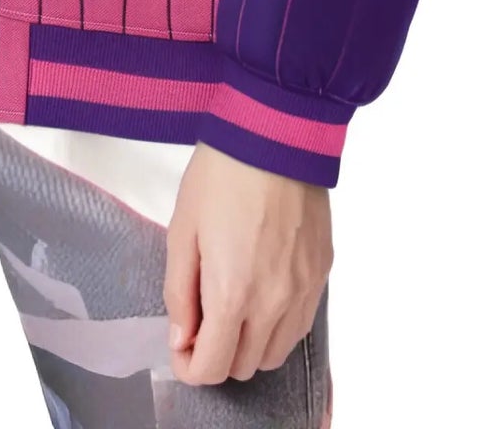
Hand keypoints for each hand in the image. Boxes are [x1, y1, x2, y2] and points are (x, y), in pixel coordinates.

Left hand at [163, 141, 332, 383]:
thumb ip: (179, 293)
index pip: (213, 368)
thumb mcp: (182, 230)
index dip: (190, 367)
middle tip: (203, 322)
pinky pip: (301, 324)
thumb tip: (181, 337)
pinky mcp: (321, 274)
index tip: (181, 347)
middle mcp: (274, 303)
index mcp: (232, 293)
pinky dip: (279, 325)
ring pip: (277, 354)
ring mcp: (303, 290)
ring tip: (234, 307)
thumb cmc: (223, 174)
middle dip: (218, 355)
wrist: (275, 133)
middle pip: (245, 367)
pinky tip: (263, 293)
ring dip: (251, 345)